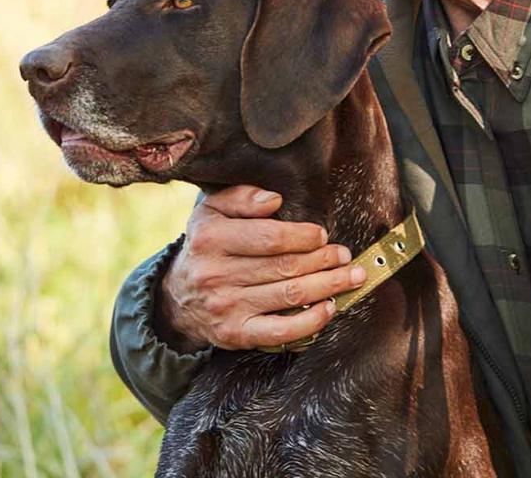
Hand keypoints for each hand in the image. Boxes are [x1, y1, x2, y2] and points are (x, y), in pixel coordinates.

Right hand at [158, 184, 364, 351]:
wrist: (179, 297)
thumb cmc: (207, 247)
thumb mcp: (212, 212)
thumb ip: (241, 198)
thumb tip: (275, 200)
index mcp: (210, 238)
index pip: (268, 237)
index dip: (302, 236)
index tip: (321, 235)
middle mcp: (215, 274)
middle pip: (284, 267)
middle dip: (323, 260)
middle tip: (344, 255)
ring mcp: (226, 306)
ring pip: (289, 295)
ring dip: (328, 285)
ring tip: (350, 276)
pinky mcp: (236, 333)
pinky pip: (281, 330)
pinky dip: (311, 320)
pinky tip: (329, 308)